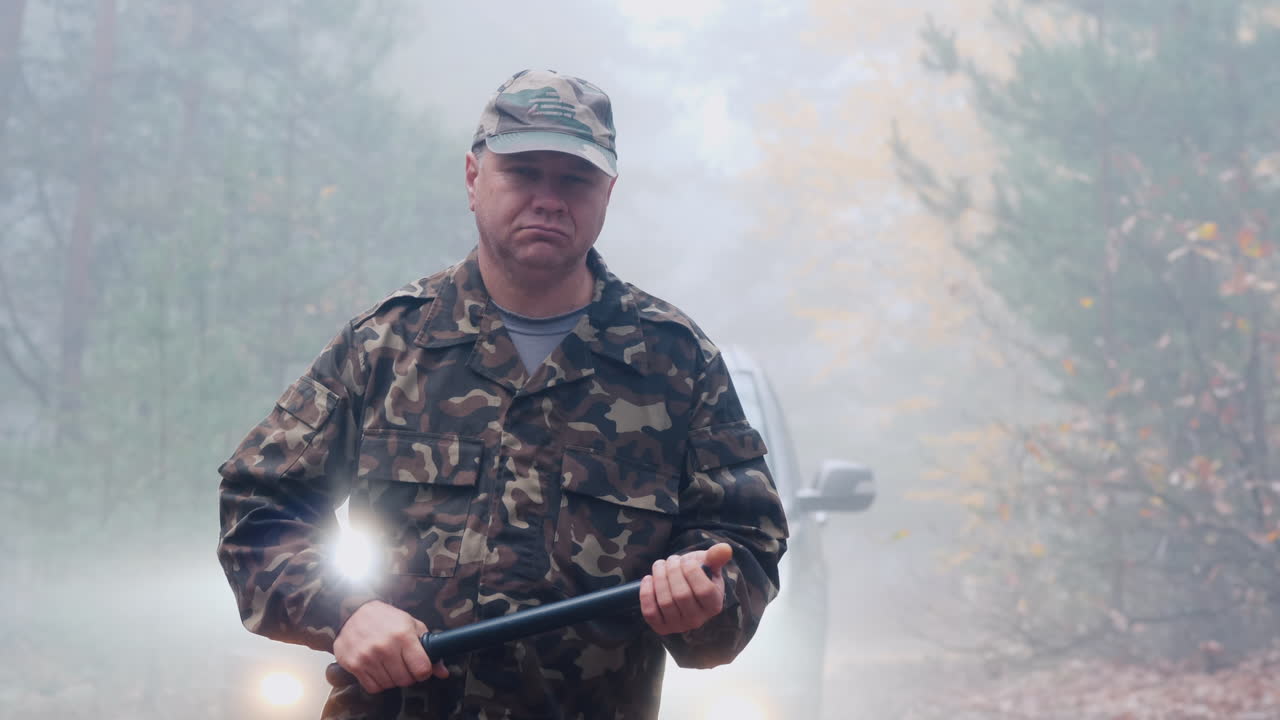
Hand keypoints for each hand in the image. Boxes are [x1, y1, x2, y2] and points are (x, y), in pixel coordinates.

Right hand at [333, 600, 447, 693]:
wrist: (352, 612)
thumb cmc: (386, 619)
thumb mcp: (411, 625)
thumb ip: (429, 647)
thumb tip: (443, 672)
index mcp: (403, 635)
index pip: (422, 669)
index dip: (424, 671)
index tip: (420, 667)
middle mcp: (385, 647)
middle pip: (406, 680)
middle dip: (408, 676)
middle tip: (403, 665)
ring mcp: (368, 657)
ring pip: (390, 685)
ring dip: (392, 679)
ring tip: (389, 664)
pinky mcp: (354, 665)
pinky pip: (373, 688)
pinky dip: (378, 683)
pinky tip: (377, 669)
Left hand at [640, 543, 732, 634]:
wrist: (682, 588)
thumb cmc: (697, 573)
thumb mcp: (708, 564)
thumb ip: (716, 556)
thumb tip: (725, 549)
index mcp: (714, 604)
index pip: (704, 590)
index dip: (692, 571)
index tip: (686, 560)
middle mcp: (698, 619)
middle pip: (681, 595)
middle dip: (672, 571)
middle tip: (671, 560)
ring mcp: (678, 626)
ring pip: (665, 602)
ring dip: (658, 578)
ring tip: (659, 565)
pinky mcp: (661, 627)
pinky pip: (650, 612)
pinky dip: (646, 593)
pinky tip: (648, 579)